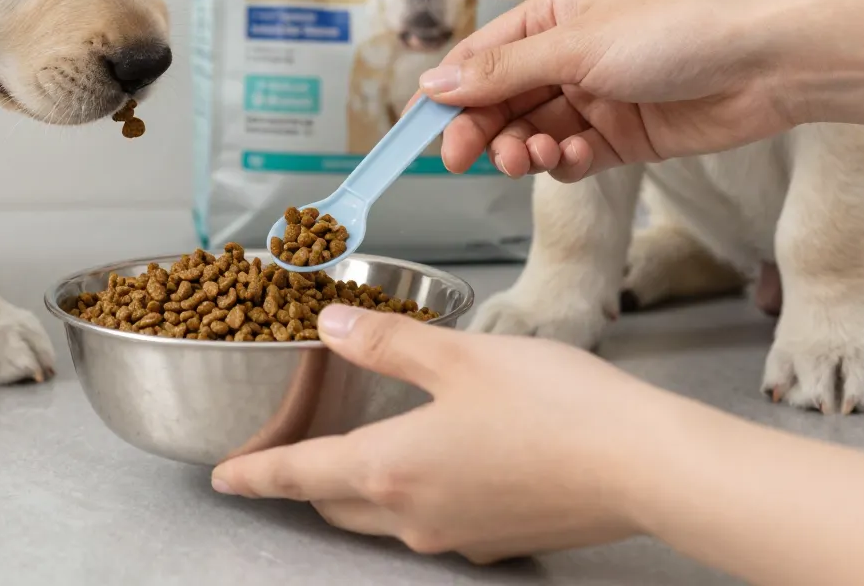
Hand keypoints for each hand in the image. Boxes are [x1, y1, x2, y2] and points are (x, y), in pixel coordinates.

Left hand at [211, 305, 669, 562]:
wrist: (641, 465)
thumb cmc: (552, 404)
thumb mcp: (456, 355)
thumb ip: (385, 341)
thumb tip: (329, 324)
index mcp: (390, 467)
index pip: (300, 475)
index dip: (255, 474)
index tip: (223, 477)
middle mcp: (415, 515)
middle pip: (337, 504)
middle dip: (306, 482)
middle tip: (288, 454)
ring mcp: (458, 536)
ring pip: (385, 517)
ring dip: (361, 488)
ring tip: (361, 449)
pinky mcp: (500, 540)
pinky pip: (437, 522)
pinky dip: (419, 493)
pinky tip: (442, 459)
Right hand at [419, 0, 797, 180]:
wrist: (764, 64)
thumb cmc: (677, 31)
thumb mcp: (577, 46)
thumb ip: (504, 71)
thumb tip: (436, 81)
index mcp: (553, 16)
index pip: (483, 58)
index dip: (450, 94)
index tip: (422, 130)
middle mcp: (569, 54)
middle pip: (502, 100)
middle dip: (482, 129)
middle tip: (464, 158)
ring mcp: (596, 96)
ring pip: (535, 132)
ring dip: (524, 149)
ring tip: (532, 157)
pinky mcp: (624, 135)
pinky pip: (575, 156)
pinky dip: (566, 163)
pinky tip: (574, 158)